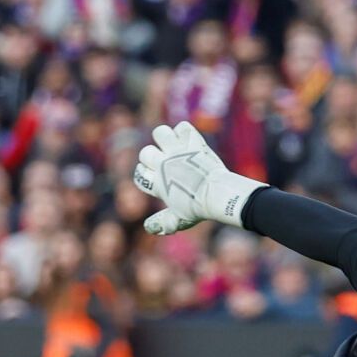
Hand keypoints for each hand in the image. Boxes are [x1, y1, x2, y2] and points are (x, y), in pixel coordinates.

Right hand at [132, 121, 266, 236]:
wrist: (217, 194)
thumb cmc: (198, 208)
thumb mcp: (179, 219)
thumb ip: (163, 222)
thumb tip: (149, 228)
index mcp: (157, 183)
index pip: (139, 173)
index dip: (146, 174)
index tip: (158, 178)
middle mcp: (163, 164)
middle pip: (145, 152)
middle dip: (154, 156)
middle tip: (169, 163)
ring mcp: (177, 151)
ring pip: (160, 133)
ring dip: (166, 138)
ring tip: (175, 146)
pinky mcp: (192, 142)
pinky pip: (182, 127)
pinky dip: (185, 131)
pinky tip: (190, 141)